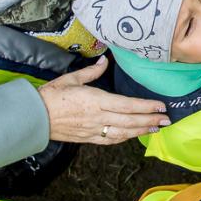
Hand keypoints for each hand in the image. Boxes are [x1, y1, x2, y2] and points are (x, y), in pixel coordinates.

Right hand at [37, 57, 170, 143]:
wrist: (33, 117)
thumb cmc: (51, 96)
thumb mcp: (71, 78)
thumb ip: (91, 71)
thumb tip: (104, 60)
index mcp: (96, 100)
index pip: (127, 105)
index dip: (146, 107)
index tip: (160, 106)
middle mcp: (98, 117)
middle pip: (130, 120)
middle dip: (150, 120)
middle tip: (167, 119)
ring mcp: (94, 129)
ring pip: (123, 132)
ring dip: (142, 130)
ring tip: (157, 128)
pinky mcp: (88, 138)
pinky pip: (111, 140)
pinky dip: (125, 138)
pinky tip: (134, 135)